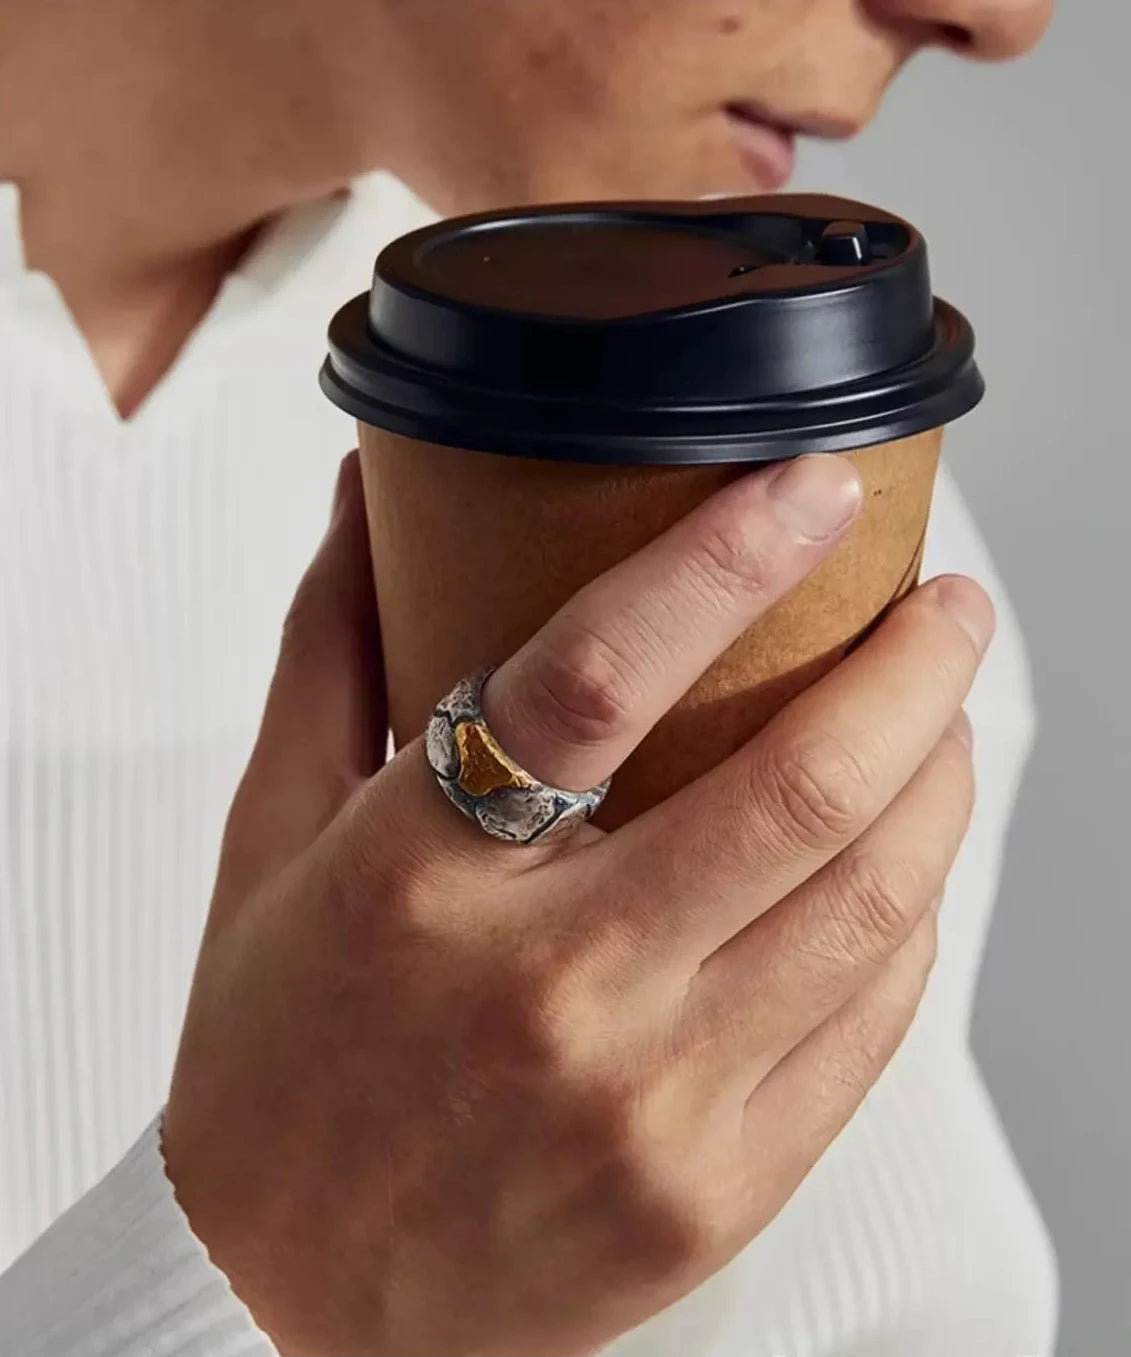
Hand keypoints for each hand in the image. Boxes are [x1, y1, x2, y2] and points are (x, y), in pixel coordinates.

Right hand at [162, 450, 991, 1356]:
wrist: (281, 1304)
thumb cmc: (274, 1062)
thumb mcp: (265, 843)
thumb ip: (328, 653)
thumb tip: (368, 496)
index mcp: (415, 882)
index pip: (592, 681)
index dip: (721, 562)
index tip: (813, 488)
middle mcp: (547, 995)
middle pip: (792, 792)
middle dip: (908, 668)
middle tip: (945, 606)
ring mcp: (649, 1108)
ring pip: (868, 905)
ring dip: (937, 782)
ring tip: (943, 716)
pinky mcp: (715, 1193)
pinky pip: (870, 1027)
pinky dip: (910, 917)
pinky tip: (901, 862)